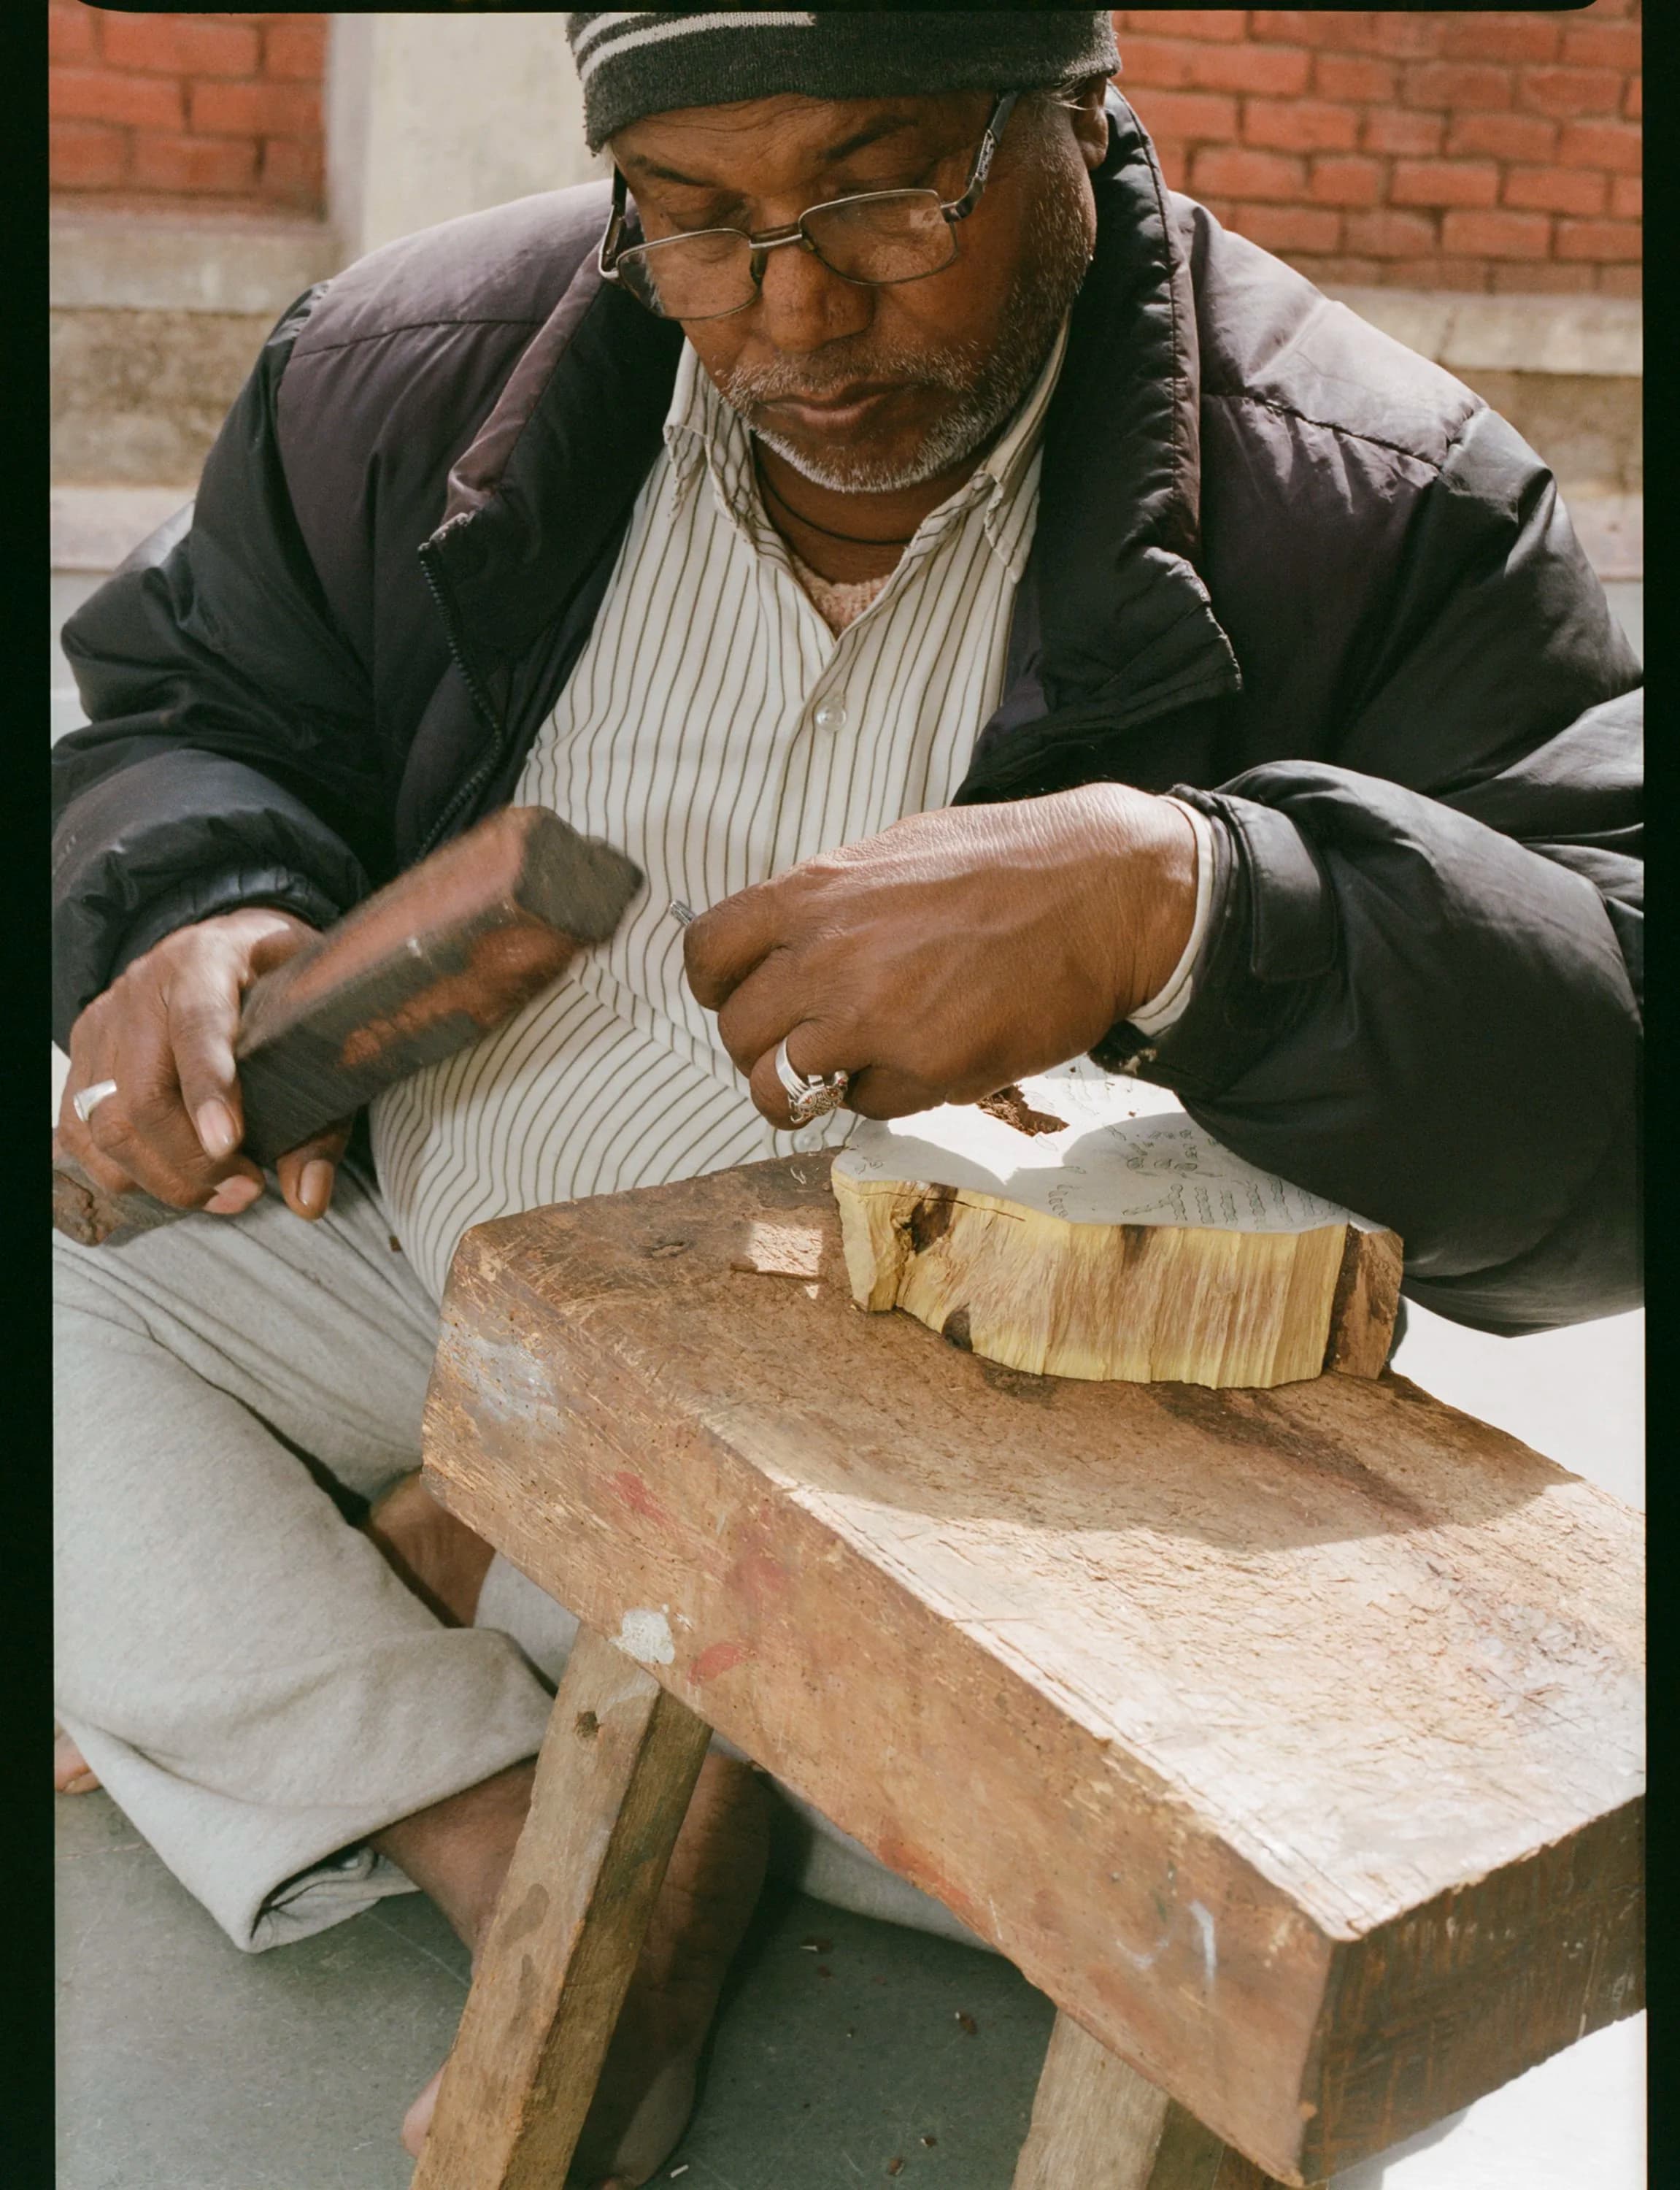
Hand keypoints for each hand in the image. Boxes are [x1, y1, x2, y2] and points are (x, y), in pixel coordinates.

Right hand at [59, 908, 349, 1220]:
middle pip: (141, 1096)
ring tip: (216, 1193)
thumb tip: (308, 1196)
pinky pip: (78, 1132)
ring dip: (159, 1179)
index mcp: (206, 963)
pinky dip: (120, 1172)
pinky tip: (168, 1182)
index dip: (209, 1090)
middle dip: (190, 1164)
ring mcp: (104, 1023)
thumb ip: (319, 1110)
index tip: (228, 1144)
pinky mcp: (83, 1053)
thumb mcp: (316, 1021)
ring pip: (103, 1126)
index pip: (198, 1027)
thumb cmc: (275, 985)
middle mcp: (143, 990)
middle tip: (244, 1190)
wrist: (221, 944)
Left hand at [683, 785, 1197, 1125]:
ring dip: (807, 1089)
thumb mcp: (894, 856)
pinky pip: (868, 1106)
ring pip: (781, 1087)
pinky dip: (887, 1095)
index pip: (706, 954)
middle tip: (804, 1045)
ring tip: (852, 1069)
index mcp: (816, 893)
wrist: (1106, 888)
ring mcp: (874, 1016)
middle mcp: (830, 955)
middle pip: (736, 1032)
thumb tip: (787, 949)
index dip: (719, 986)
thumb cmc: (1010, 865)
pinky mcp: (926, 1067)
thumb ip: (830, 907)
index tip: (742, 995)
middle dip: (762, 1048)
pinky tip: (928, 1056)